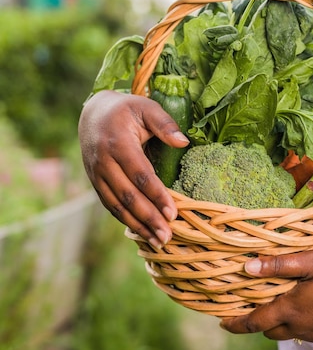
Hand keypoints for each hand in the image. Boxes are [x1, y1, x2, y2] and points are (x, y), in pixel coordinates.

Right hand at [78, 90, 188, 247]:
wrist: (92, 113)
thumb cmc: (126, 110)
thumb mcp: (146, 107)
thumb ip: (165, 124)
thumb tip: (184, 142)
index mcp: (118, 143)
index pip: (140, 175)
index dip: (157, 195)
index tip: (173, 213)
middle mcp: (104, 162)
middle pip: (128, 196)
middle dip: (149, 218)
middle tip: (167, 236)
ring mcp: (97, 174)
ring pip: (117, 205)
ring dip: (138, 226)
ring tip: (158, 242)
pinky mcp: (95, 182)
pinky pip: (110, 205)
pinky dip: (125, 221)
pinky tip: (142, 233)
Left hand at [220, 249, 312, 342]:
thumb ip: (280, 265)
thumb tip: (248, 268)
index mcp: (292, 310)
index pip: (255, 321)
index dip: (235, 322)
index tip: (222, 322)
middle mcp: (302, 327)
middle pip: (269, 331)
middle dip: (257, 322)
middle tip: (252, 307)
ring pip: (289, 333)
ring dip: (279, 323)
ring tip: (279, 305)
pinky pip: (307, 333)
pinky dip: (298, 323)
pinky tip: (308, 306)